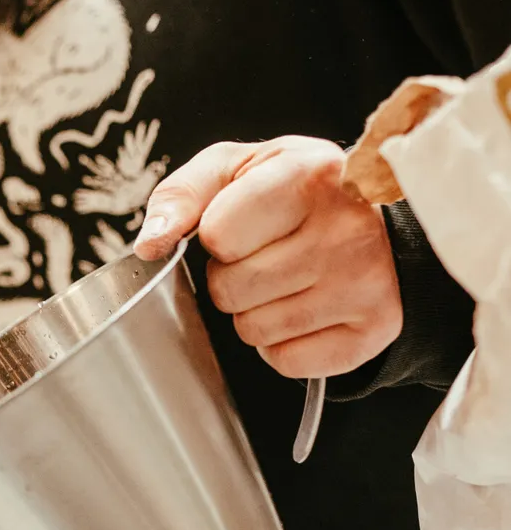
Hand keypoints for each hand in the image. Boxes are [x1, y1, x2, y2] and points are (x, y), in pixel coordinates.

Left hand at [133, 136, 400, 378]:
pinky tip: (304, 308)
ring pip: (255, 331)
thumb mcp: (234, 168)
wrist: (378, 213)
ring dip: (255, 312)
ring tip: (285, 279)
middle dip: (230, 278)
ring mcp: (366, 283)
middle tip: (262, 256)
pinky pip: (288, 362)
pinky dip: (283, 345)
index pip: (217, 236)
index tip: (238, 226)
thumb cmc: (294, 189)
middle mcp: (346, 231)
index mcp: (308, 177)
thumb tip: (151, 243)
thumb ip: (181, 194)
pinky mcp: (376, 328)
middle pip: (230, 291)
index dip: (215, 237)